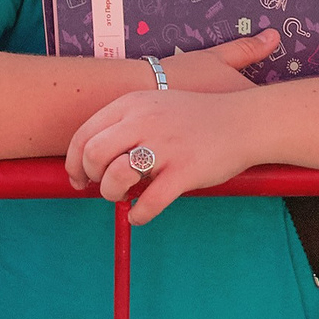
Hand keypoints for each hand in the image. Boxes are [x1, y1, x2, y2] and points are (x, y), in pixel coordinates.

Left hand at [62, 32, 282, 221]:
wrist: (245, 121)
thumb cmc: (198, 119)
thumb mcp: (157, 105)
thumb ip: (127, 123)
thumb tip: (94, 158)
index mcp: (134, 104)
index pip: (84, 134)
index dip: (73, 162)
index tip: (78, 178)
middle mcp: (145, 121)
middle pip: (93, 155)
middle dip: (90, 177)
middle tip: (103, 187)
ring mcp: (166, 146)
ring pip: (116, 178)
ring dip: (112, 194)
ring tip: (124, 197)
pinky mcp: (185, 171)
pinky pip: (149, 202)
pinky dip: (138, 215)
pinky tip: (140, 214)